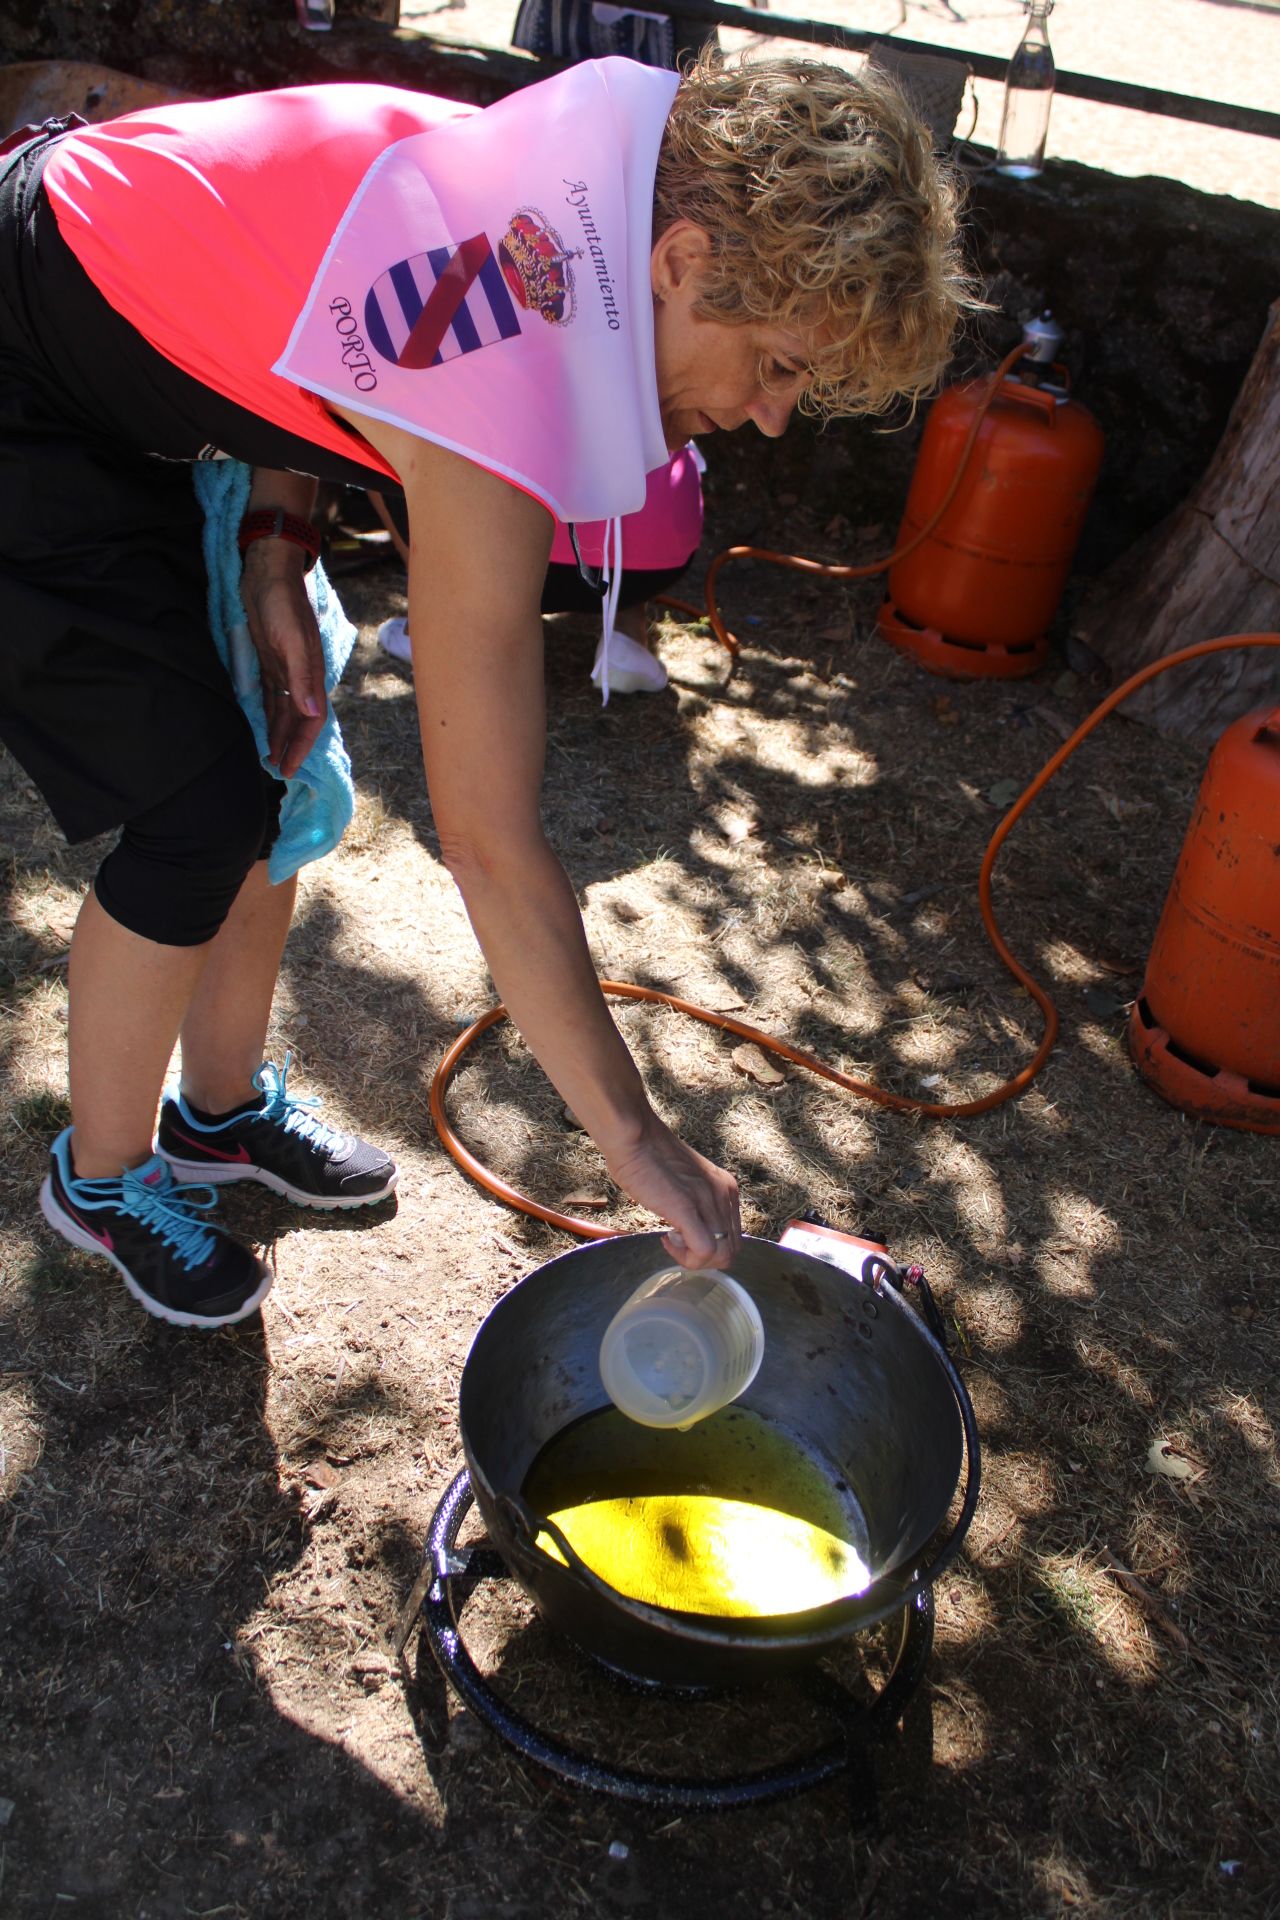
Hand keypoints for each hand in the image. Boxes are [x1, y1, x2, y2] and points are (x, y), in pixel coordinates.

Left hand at [240, 539, 326, 779]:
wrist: (268, 573)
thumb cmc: (282, 604)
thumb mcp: (292, 641)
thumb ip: (301, 677)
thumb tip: (311, 713)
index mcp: (311, 674)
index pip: (311, 720)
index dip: (301, 745)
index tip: (289, 768)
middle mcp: (301, 677)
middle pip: (298, 720)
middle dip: (290, 746)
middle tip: (278, 771)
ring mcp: (285, 669)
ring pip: (284, 711)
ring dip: (279, 734)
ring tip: (269, 756)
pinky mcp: (271, 661)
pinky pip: (271, 697)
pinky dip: (268, 715)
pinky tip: (261, 727)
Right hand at [603, 1113, 741, 1270]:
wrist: (635, 1136)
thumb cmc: (650, 1156)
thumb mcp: (686, 1180)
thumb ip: (696, 1200)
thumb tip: (689, 1226)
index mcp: (726, 1188)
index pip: (733, 1236)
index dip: (708, 1244)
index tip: (682, 1234)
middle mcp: (724, 1195)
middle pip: (730, 1251)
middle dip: (702, 1258)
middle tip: (676, 1241)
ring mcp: (709, 1202)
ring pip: (721, 1256)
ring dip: (693, 1259)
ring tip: (671, 1239)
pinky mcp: (689, 1209)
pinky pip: (704, 1251)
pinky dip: (685, 1257)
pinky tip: (666, 1239)